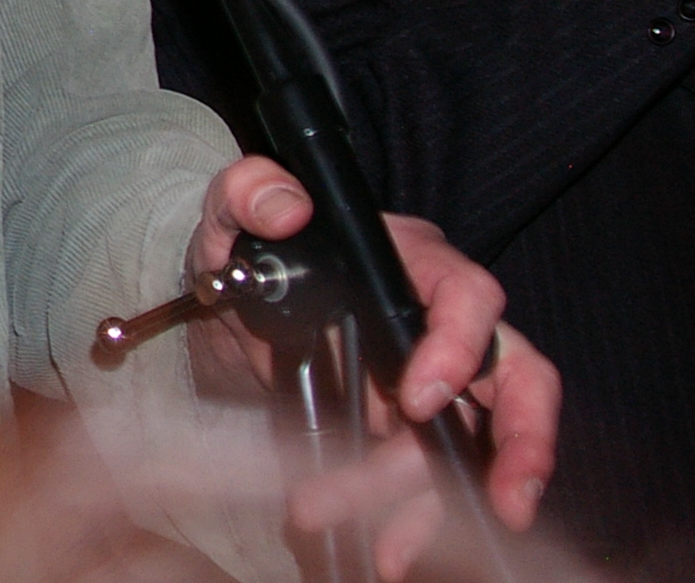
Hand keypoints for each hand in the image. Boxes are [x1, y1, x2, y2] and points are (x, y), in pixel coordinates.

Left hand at [189, 159, 557, 577]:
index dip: (460, 346)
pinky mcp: (407, 432)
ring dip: (424, 500)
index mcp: (409, 262)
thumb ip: (247, 195)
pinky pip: (432, 482)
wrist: (219, 312)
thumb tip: (286, 201)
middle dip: (522, 442)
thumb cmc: (242, 252)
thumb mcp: (227, 218)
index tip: (416, 396)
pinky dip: (414, 523)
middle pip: (516, 378)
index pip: (468, 295)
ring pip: (461, 446)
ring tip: (378, 544)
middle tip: (506, 499)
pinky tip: (387, 551)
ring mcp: (430, 384)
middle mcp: (437, 324)